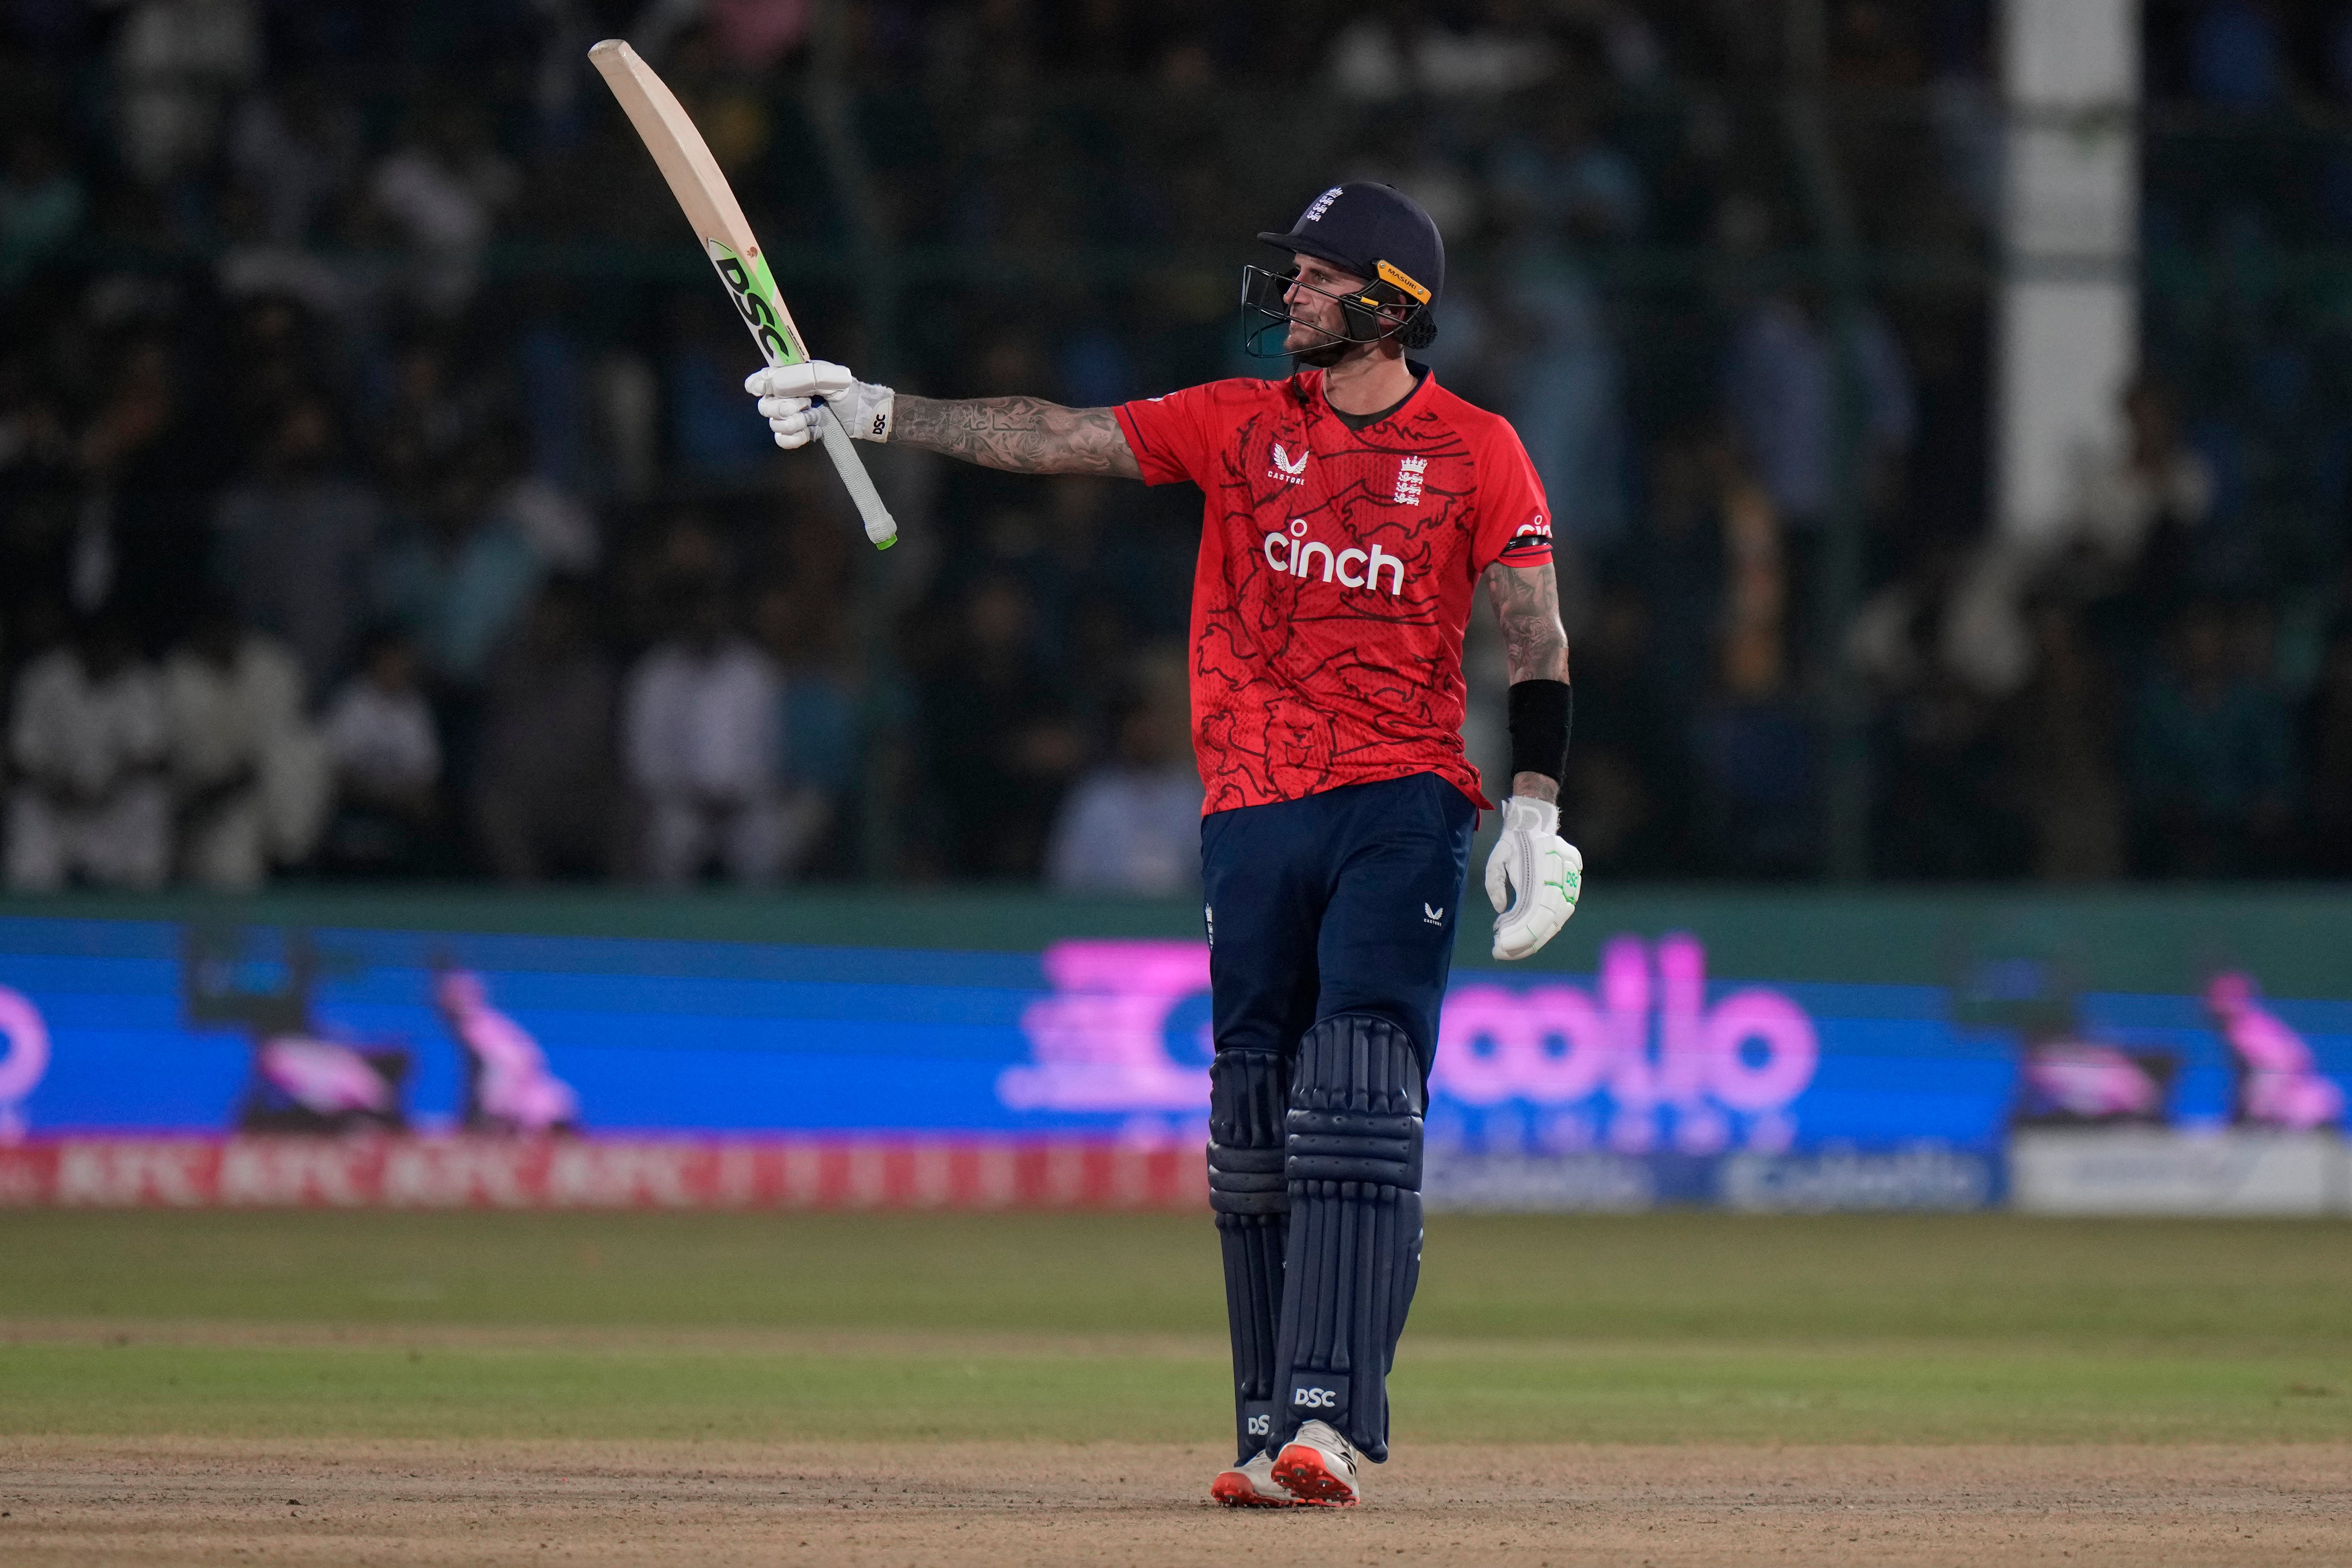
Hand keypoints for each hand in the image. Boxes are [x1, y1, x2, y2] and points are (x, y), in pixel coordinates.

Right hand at [746, 362, 893, 447]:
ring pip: (774, 424)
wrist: (861, 415)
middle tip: (806, 404)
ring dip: (796, 422)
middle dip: (783, 407)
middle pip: (764, 406)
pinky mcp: (796, 434)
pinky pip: (782, 440)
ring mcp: (789, 417)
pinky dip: (795, 438)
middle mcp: (785, 397)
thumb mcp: (831, 377)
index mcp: (789, 377)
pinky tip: (810, 432)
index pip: (761, 379)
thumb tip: (773, 381)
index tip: (765, 388)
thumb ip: (803, 376)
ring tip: (815, 417)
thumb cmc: (847, 392)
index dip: (759, 384)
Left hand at [1484, 796, 1581, 960]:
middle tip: (1499, 953)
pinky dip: (1541, 930)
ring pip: (1554, 925)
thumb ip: (1494, 884)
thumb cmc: (1513, 845)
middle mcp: (1561, 884)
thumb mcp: (1496, 860)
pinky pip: (1558, 918)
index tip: (1499, 949)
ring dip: (1531, 940)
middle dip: (1522, 944)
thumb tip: (1501, 910)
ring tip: (1508, 948)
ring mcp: (1570, 888)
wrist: (1535, 826)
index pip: (1534, 917)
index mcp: (1543, 876)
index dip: (1519, 937)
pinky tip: (1523, 936)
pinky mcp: (1571, 890)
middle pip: (1545, 926)